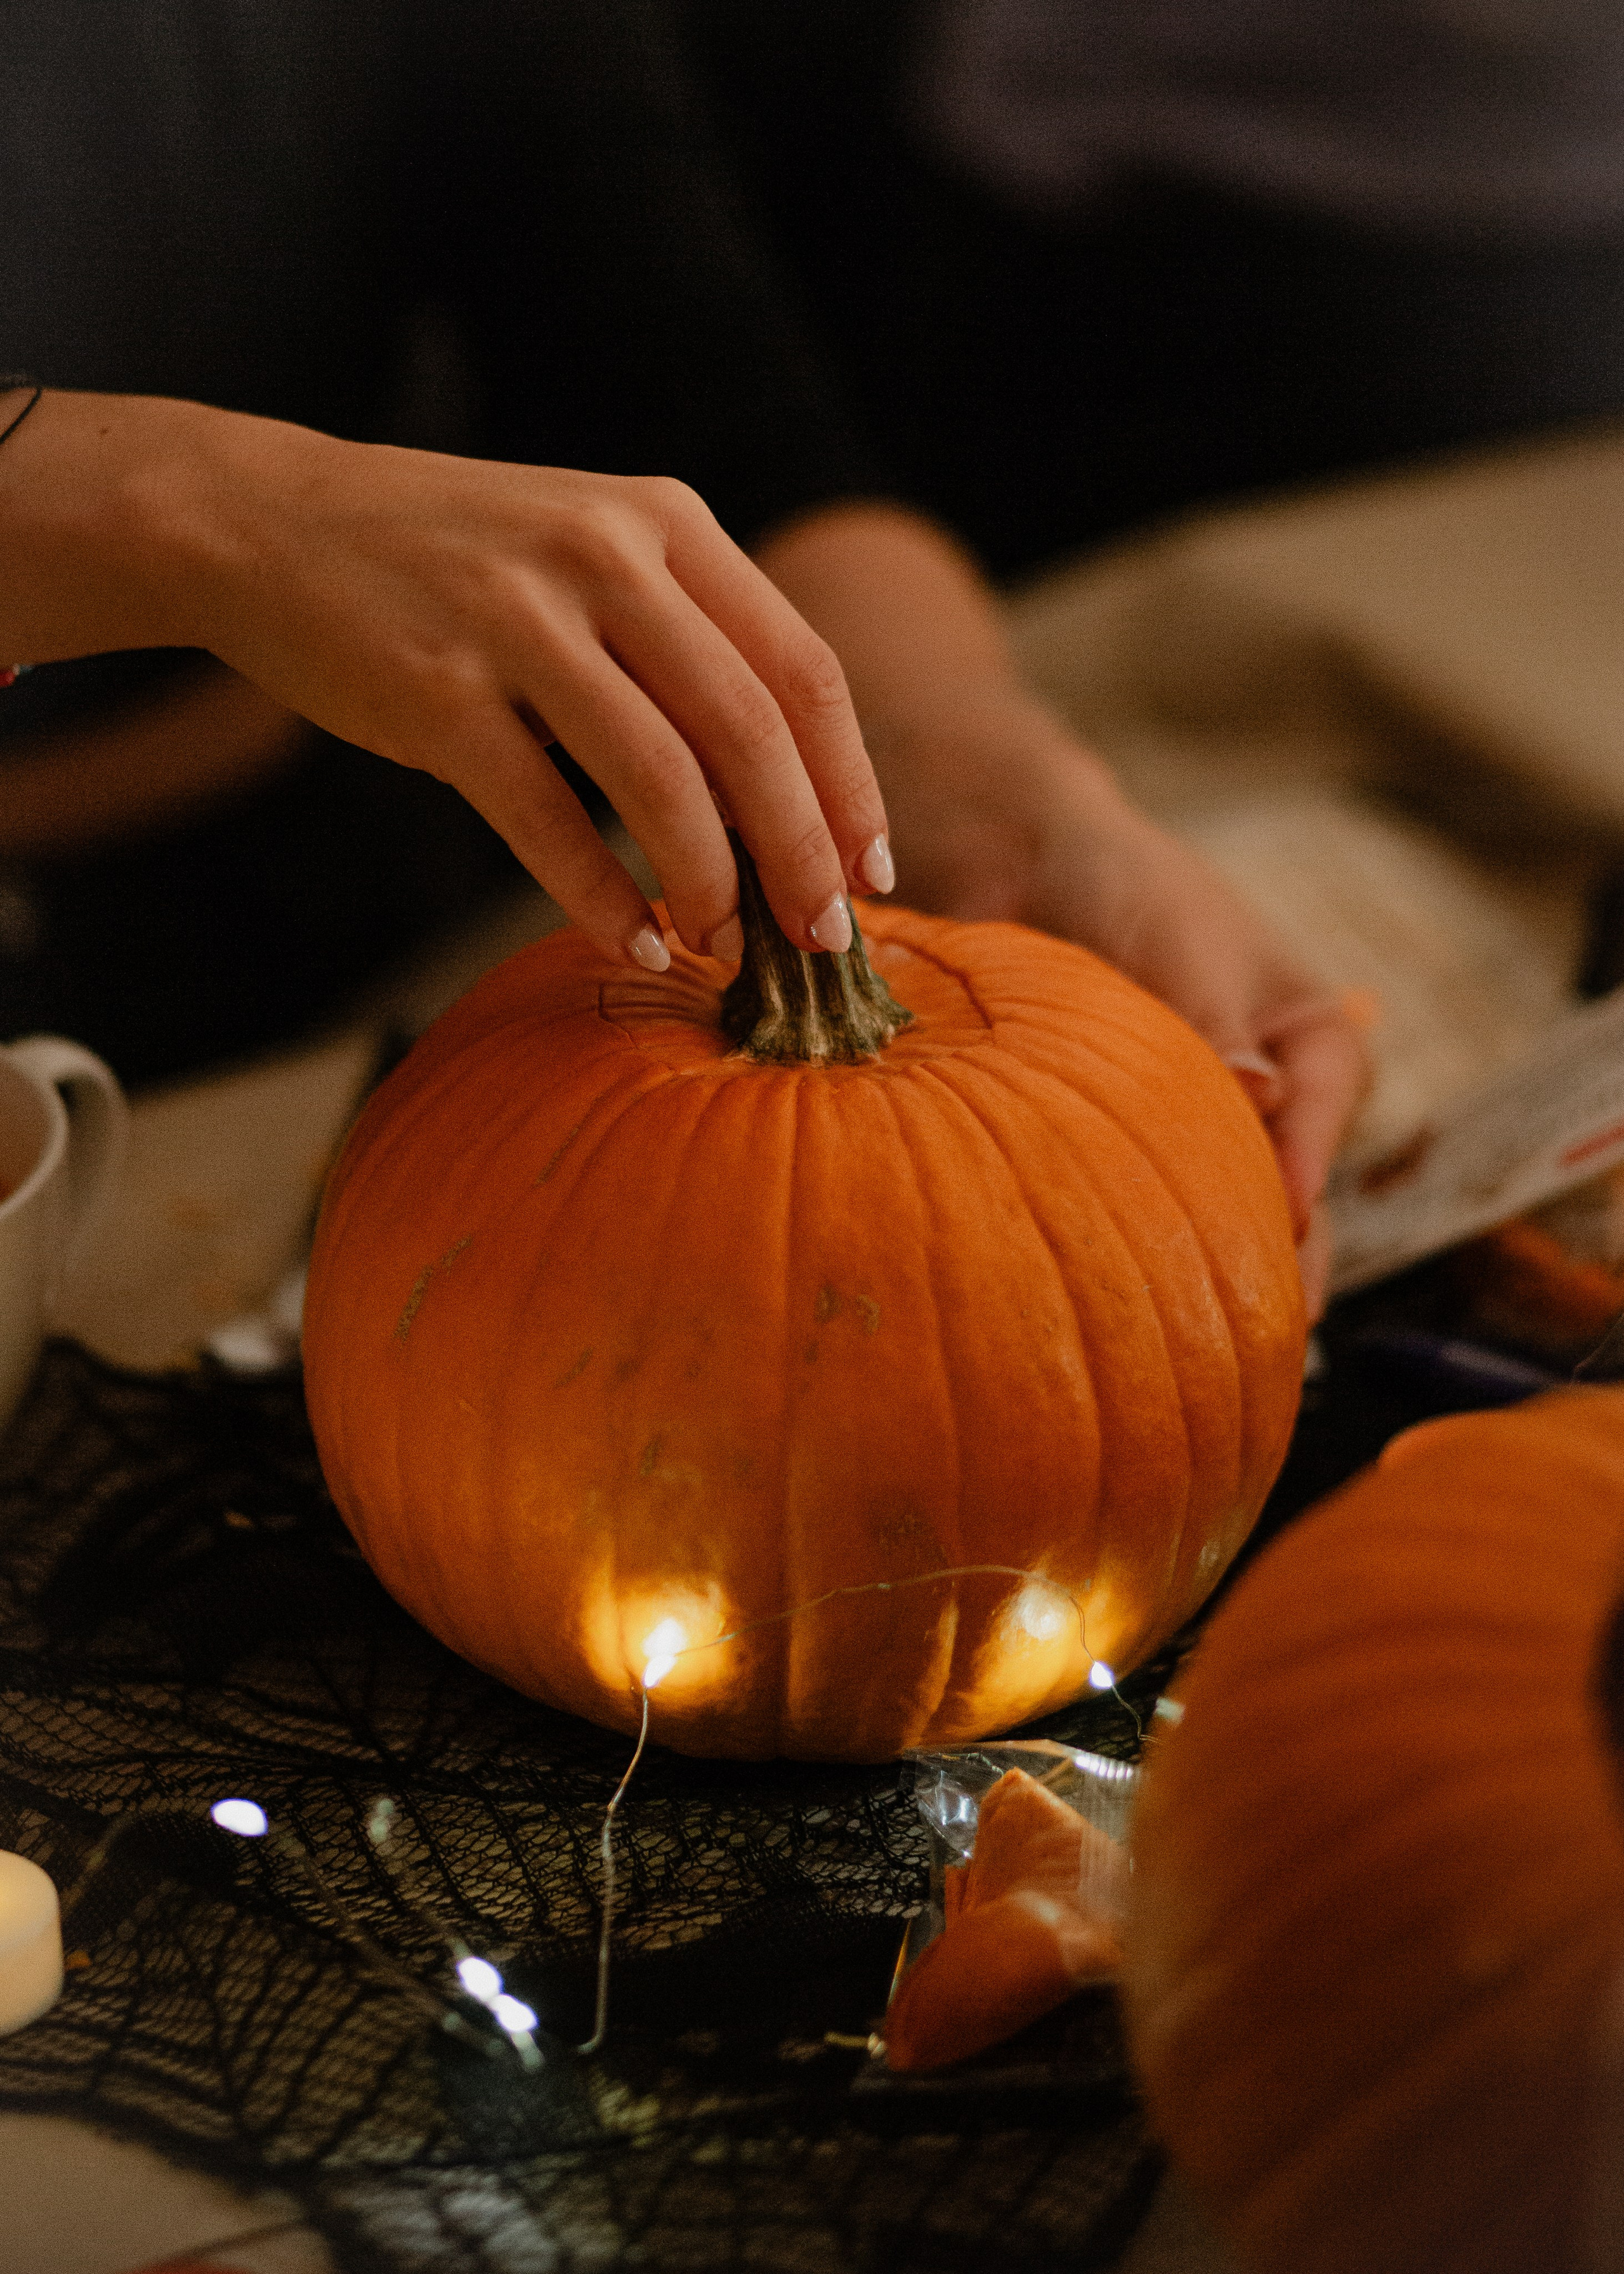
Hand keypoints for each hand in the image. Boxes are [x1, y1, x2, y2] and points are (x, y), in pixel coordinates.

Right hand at [0, 393, 891, 965]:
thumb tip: (786, 805)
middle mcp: (604, 556)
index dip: (850, 783)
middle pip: (750, 728)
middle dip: (801, 851)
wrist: (269, 523)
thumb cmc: (456, 565)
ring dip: (711, 880)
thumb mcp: (590, 557)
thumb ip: (685, 647)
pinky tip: (635, 941)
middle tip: (821, 939)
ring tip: (728, 948)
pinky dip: (603, 895)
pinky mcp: (437, 691)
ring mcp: (517, 619)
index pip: (802, 668)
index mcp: (665, 523)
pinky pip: (545, 818)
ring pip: (660, 776)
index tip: (871, 872)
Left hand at [871, 697, 1368, 1317]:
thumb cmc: (1128, 884)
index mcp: (1316, 1049)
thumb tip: (1260, 1099)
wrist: (1030, 861)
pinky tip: (1112, 1311)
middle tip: (1250, 1338)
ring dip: (1204, 1269)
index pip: (1320, 1125)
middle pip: (1285, 1197)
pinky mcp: (1135, 1150)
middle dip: (1268, 1262)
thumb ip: (1215, 1024)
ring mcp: (1205, 1132)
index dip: (1299, 1184)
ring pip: (1219, 1216)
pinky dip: (1138, 1249)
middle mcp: (1273, 1102)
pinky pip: (1146, 1208)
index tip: (1280, 1233)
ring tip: (1192, 1349)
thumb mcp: (1184, 944)